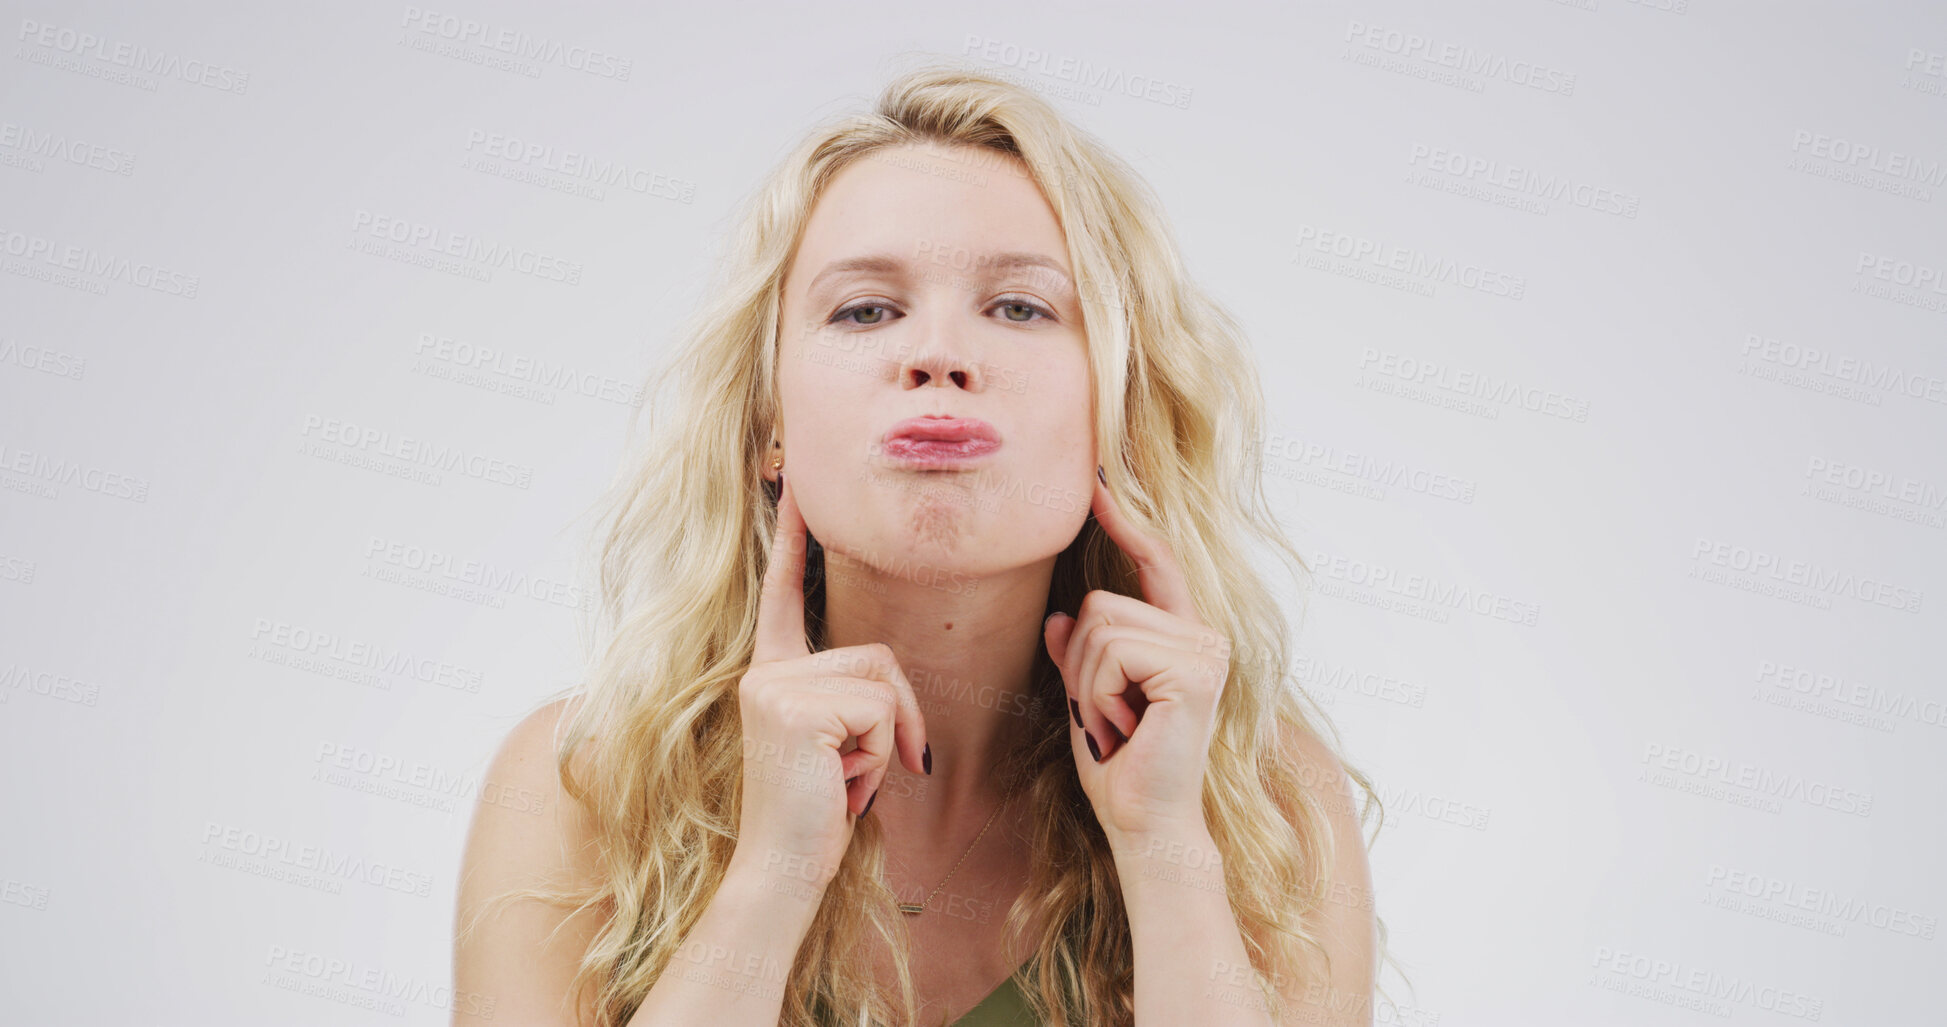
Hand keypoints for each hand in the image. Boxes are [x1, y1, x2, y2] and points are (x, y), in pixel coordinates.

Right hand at [731, 473, 929, 888]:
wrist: (783, 873)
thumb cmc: (821, 817)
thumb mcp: (842, 744)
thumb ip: (852, 697)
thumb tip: (888, 678)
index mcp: (773, 672)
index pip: (785, 590)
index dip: (791, 533)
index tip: (792, 475)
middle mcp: (765, 670)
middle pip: (878, 654)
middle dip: (899, 718)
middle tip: (863, 775)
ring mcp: (773, 684)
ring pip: (884, 681)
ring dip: (889, 741)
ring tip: (847, 782)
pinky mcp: (793, 705)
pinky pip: (881, 709)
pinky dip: (883, 754)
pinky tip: (844, 787)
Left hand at [1044, 471, 1230, 848]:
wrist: (1145, 824)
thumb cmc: (1120, 768)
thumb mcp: (1088, 699)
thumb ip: (1079, 655)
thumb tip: (1061, 617)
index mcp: (1185, 636)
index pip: (1155, 563)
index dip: (1125, 522)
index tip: (1098, 482)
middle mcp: (1204, 635)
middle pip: (1101, 604)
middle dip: (1080, 664)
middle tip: (1107, 717)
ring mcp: (1204, 650)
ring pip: (1100, 627)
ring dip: (1088, 684)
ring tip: (1116, 724)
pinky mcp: (1194, 670)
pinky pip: (1110, 653)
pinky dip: (1099, 694)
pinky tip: (1124, 728)